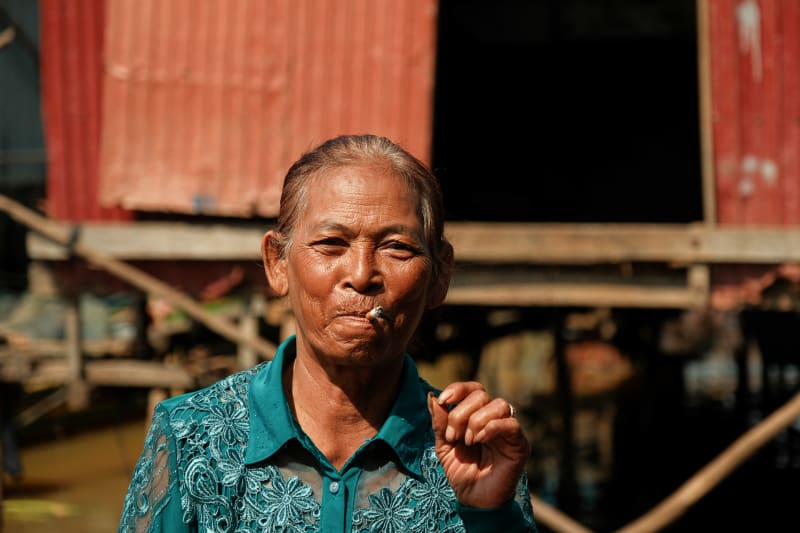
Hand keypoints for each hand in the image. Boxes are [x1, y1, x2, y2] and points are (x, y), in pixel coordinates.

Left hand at [428, 382, 529, 507]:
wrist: (474, 500)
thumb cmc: (461, 472)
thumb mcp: (444, 445)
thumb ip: (440, 422)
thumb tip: (432, 398)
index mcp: (478, 415)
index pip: (473, 389)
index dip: (458, 389)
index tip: (443, 400)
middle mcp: (495, 418)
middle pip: (481, 395)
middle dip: (461, 413)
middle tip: (454, 436)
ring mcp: (508, 430)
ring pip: (498, 404)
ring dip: (476, 420)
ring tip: (467, 441)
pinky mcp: (520, 445)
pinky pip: (511, 424)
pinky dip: (492, 427)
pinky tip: (479, 440)